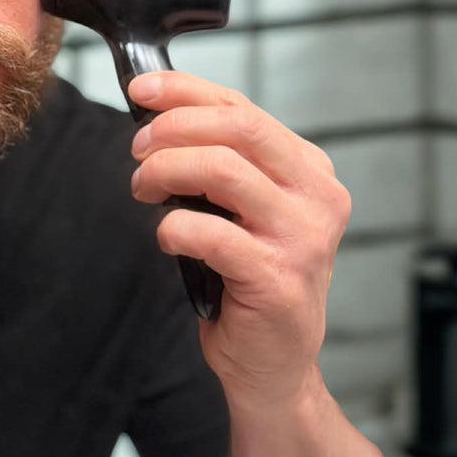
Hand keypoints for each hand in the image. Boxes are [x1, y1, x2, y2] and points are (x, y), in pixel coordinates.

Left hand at [128, 70, 349, 406]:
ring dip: (166, 170)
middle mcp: (318, 197)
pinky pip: (210, 233)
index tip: (141, 90)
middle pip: (238, 128)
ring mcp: (304, 238)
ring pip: (222, 169)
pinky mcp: (278, 279)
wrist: (273, 366)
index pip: (244, 110)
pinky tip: (166, 237)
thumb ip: (222, 163)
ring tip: (143, 188)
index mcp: (311, 171)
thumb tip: (157, 116)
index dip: (186, 91)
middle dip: (173, 128)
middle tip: (137, 149)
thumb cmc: (250, 283)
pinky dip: (173, 227)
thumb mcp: (244, 210)